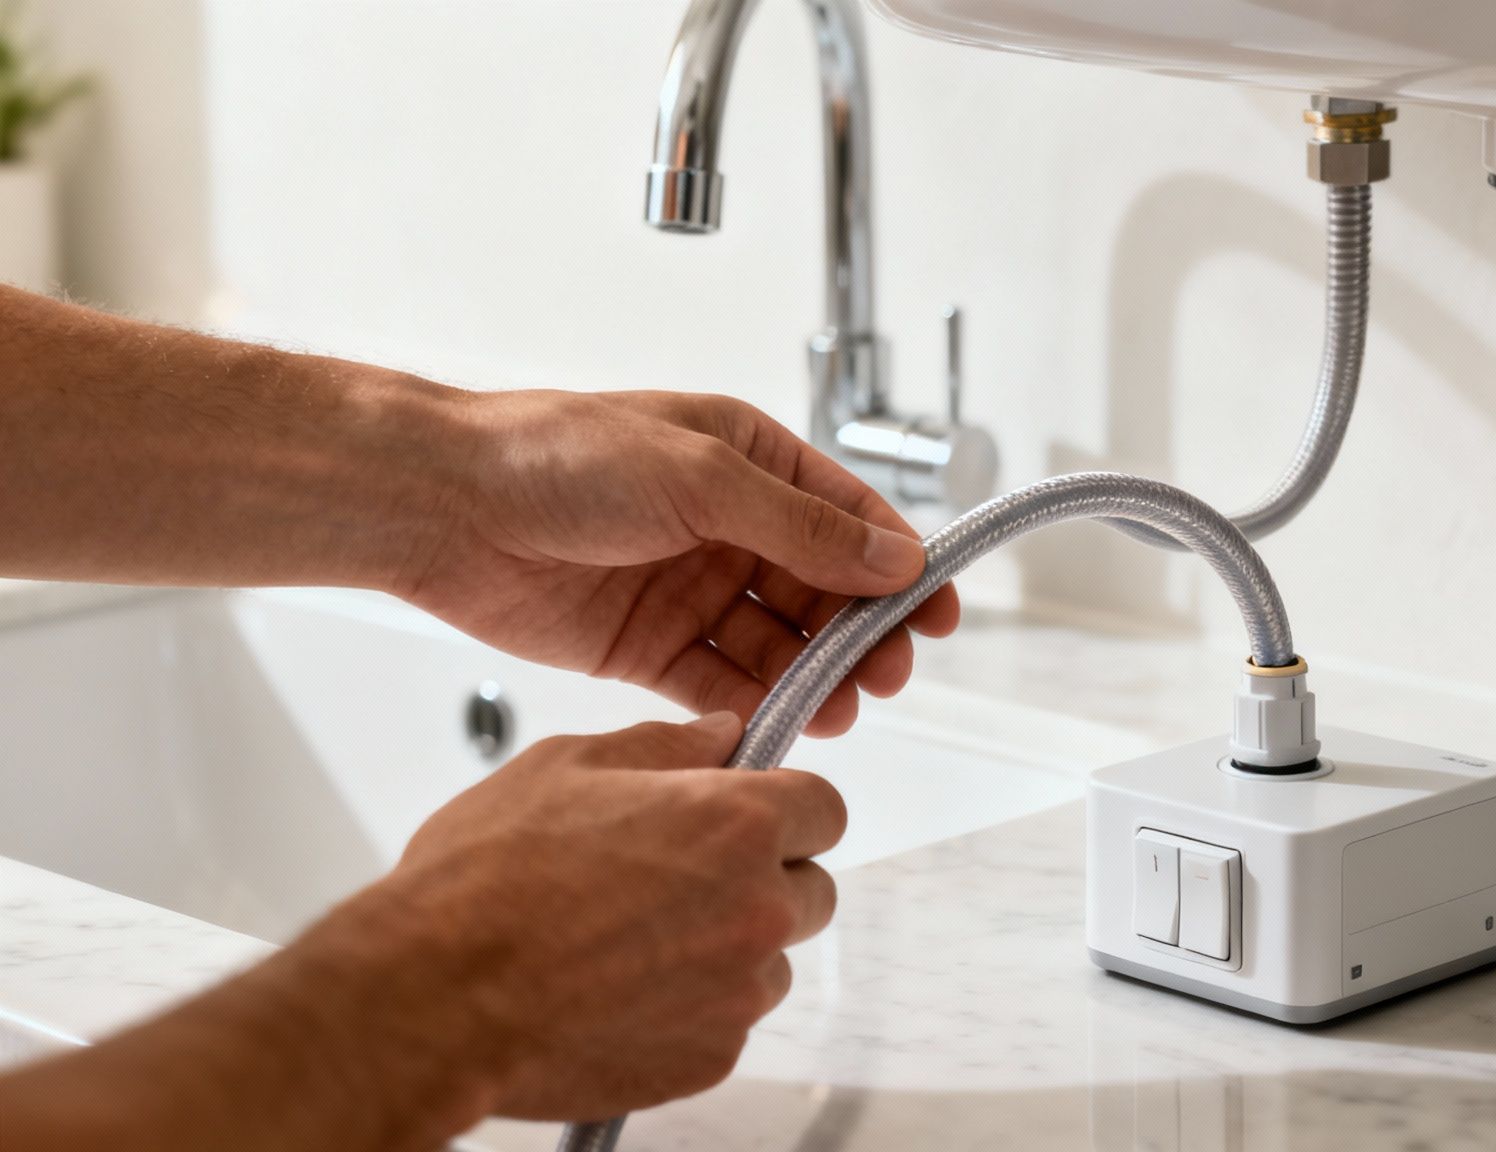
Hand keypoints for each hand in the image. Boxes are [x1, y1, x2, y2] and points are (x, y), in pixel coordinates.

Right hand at [333, 714, 844, 1120]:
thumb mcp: (567, 767)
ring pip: (771, 959)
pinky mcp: (712, 1057)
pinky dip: (692, 1008)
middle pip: (812, 889)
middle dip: (765, 880)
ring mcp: (740, 990)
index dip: (787, 810)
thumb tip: (721, 736)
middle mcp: (757, 906)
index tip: (749, 817)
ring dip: (729, 948)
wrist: (433, 998)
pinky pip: (728, 1021)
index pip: (826, 809)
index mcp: (736, 823)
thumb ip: (665, 746)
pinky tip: (620, 990)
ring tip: (635, 941)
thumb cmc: (486, 880)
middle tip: (681, 880)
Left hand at [404, 390, 960, 736]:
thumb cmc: (558, 457)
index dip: (899, 567)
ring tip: (838, 708)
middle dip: (861, 633)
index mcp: (747, 461)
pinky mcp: (648, 646)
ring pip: (778, 643)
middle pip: (822, 590)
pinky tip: (777, 721)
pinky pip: (720, 681)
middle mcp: (726, 525)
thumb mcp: (701, 477)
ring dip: (814, 675)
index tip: (936, 614)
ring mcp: (689, 587)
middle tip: (886, 674)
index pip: (847, 519)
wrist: (445, 509)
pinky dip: (753, 704)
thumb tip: (892, 558)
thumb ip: (801, 526)